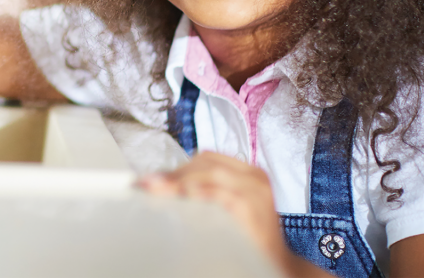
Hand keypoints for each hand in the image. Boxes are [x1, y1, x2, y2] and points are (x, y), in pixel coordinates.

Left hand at [138, 152, 297, 273]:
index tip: (151, 178)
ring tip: (158, 190)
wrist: (275, 264)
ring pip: (213, 175)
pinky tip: (186, 198)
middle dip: (174, 173)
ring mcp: (256, 191)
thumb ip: (201, 193)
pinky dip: (203, 194)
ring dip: (181, 181)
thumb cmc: (246, 236)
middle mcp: (254, 177)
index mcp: (246, 173)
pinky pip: (224, 195)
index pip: (207, 159)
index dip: (177, 166)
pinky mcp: (254, 208)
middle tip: (148, 185)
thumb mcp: (224, 207)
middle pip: (207, 164)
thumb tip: (159, 186)